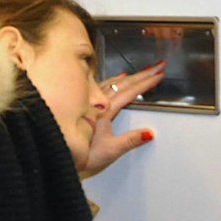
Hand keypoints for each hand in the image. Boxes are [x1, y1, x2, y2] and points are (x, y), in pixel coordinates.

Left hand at [80, 60, 166, 178]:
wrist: (62, 154)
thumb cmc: (84, 154)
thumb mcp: (110, 151)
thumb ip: (130, 140)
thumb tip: (149, 133)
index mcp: (105, 111)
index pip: (130, 92)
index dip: (146, 83)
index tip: (159, 75)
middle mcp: (98, 102)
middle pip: (125, 83)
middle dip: (143, 74)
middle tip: (158, 66)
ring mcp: (91, 101)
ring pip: (115, 82)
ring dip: (131, 76)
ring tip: (144, 70)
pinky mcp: (86, 104)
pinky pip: (104, 85)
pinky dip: (115, 80)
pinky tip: (118, 77)